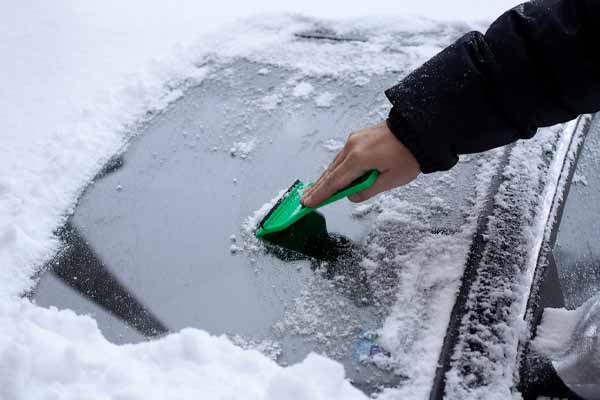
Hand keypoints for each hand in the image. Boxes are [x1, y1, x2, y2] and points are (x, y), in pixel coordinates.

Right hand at [301, 122, 420, 206]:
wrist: (418, 129)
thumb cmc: (409, 154)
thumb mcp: (391, 180)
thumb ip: (367, 190)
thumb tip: (351, 196)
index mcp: (359, 159)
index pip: (334, 182)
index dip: (320, 195)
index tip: (308, 203)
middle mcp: (352, 147)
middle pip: (330, 172)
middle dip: (317, 188)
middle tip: (304, 199)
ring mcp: (354, 140)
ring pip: (336, 164)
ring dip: (326, 178)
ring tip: (315, 191)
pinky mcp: (358, 137)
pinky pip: (343, 156)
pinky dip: (336, 168)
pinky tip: (332, 176)